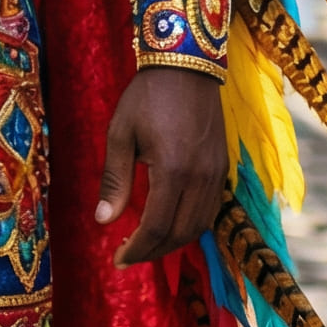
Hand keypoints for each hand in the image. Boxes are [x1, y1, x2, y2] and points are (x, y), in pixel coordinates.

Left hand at [96, 66, 225, 264]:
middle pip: (180, 234)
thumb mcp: (121, 133)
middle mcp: (201, 179)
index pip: (156, 227)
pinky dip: (189, 226)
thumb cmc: (146, 96)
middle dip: (153, 252)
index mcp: (173, 171)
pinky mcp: (222, 168)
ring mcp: (216, 175)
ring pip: (199, 227)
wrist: (186, 66)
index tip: (117, 260)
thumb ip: (115, 179)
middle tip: (127, 257)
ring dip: (172, 243)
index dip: (137, 249)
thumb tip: (103, 221)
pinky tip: (169, 224)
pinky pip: (210, 211)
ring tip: (145, 246)